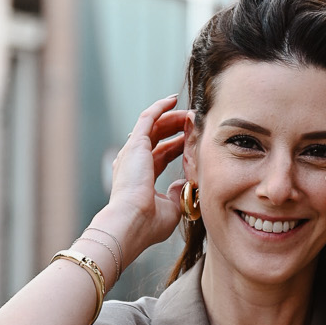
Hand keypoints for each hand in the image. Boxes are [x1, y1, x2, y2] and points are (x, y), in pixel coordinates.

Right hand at [101, 95, 187, 262]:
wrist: (131, 222)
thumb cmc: (148, 223)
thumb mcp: (171, 208)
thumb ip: (178, 194)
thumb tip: (184, 183)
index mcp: (141, 179)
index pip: (162, 155)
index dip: (178, 146)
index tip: (194, 141)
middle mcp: (134, 163)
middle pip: (158, 138)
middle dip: (177, 129)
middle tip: (194, 123)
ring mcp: (133, 153)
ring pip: (154, 126)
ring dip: (172, 117)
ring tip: (189, 112)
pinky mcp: (135, 144)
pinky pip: (148, 118)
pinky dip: (159, 108)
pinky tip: (173, 100)